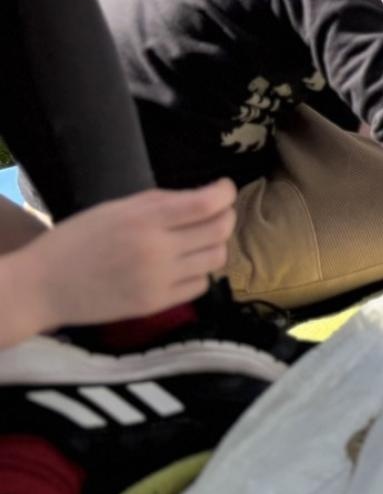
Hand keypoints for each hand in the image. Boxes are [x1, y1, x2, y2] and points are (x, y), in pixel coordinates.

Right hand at [20, 182, 236, 331]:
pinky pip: (200, 285)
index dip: (225, 193)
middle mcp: (157, 250)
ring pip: (216, 259)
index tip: (224, 189)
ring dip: (215, 245)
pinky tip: (184, 266)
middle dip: (226, 217)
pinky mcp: (157, 304)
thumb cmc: (77, 240)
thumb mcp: (115, 209)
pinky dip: (199, 272)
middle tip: (217, 214)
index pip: (206, 204)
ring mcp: (159, 280)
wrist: (43, 287)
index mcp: (144, 220)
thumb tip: (202, 197)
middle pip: (220, 230)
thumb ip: (159, 202)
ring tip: (199, 241)